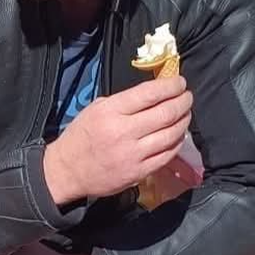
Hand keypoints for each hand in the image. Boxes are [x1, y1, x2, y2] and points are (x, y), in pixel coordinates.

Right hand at [45, 77, 192, 204]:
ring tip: (185, 113)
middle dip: (183, 101)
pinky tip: (177, 134)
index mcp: (110, 112)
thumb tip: (153, 94)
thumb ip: (123, 102)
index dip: (170, 86)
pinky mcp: (139, 172)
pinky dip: (177, 142)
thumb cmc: (80, 136)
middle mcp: (124, 132)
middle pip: (166, 113)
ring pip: (172, 134)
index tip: (179, 82)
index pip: (149, 94)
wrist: (67, 171)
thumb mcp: (95, 109)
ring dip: (184, 120)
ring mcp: (133, 154)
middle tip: (187, 96)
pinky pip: (168, 154)